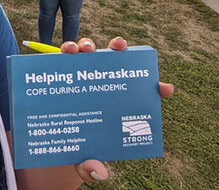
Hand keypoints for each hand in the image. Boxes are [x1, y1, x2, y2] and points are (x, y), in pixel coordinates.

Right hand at [59, 37, 174, 182]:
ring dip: (87, 45)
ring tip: (84, 49)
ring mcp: (80, 77)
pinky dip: (65, 52)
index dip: (155, 87)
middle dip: (117, 49)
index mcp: (116, 103)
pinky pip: (63, 60)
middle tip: (118, 47)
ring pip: (88, 54)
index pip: (140, 90)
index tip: (164, 89)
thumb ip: (89, 167)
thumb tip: (99, 172)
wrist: (54, 148)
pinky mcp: (61, 75)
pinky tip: (65, 53)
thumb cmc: (77, 151)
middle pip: (114, 61)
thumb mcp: (83, 162)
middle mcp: (100, 84)